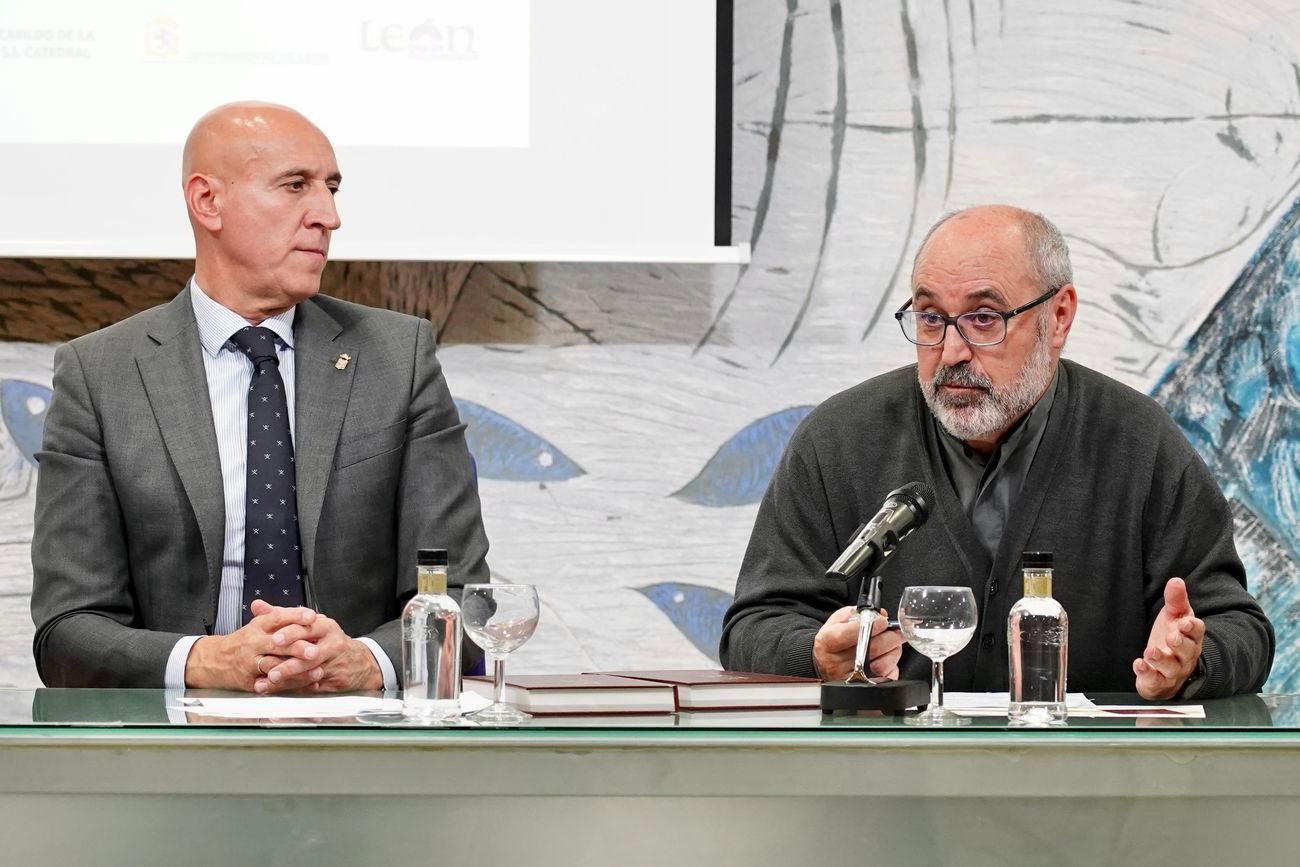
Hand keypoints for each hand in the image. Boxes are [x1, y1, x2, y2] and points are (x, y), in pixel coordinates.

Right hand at [184, 605, 318, 690]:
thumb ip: (282, 618)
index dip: (295, 616)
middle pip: (278, 644)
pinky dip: (290, 686)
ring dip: (298, 671)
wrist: (213, 660)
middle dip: (299, 648)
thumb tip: (310, 614)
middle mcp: (254, 644)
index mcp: (258, 626)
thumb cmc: (242, 642)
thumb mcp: (258, 625)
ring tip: (317, 671)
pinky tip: (306, 686)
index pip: (277, 618)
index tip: (312, 617)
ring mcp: (250, 663)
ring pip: (275, 667)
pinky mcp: (249, 682)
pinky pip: (271, 685)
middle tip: (316, 651)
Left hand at [250, 599, 381, 693]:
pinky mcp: (336, 680)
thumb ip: (282, 616)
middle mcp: (333, 643)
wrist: (358, 662)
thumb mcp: (309, 624)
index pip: (307, 628)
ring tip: (272, 680)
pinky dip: (296, 688)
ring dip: (290, 677)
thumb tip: (257, 606)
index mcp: (325, 626)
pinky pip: (314, 685)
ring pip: (311, 672)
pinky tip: (281, 691)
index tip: (274, 639)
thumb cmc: (327, 641)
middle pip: (311, 652)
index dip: (291, 633)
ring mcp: (335, 663)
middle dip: (290, 661)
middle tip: (271, 668)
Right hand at [813, 606, 902, 680]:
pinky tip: (887, 657)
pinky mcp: (864, 687)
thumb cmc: (832, 642)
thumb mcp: (836, 621)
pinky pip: (886, 677)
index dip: (869, 626)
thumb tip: (880, 615)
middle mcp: (838, 662)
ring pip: (882, 664)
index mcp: (828, 642)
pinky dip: (892, 665)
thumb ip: (856, 613)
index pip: (849, 634)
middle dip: (890, 637)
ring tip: (892, 643)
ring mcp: (851, 678)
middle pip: (871, 649)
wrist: (824, 664)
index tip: (882, 621)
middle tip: (896, 630)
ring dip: (893, 651)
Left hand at [1133, 577, 1204, 699]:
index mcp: (1191, 637)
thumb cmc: (1172, 637)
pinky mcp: (1159, 682)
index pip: (1197, 632)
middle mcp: (1185, 656)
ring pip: (1172, 668)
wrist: (1166, 668)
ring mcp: (1173, 671)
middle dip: (1180, 644)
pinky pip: (1155, 680)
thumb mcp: (1173, 617)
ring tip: (1151, 651)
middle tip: (1172, 637)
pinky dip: (1147, 673)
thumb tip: (1176, 580)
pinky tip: (1138, 664)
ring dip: (1161, 660)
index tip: (1185, 622)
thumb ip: (1175, 600)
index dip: (1192, 628)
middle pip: (1188, 651)